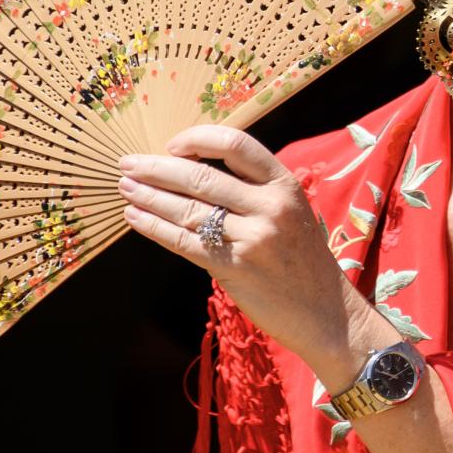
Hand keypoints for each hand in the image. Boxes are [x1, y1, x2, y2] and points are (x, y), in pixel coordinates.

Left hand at [117, 125, 389, 386]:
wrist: (327, 312)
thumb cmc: (304, 262)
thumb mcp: (292, 214)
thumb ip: (255, 192)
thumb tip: (196, 174)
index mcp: (285, 185)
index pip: (236, 145)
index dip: (198, 140)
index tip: (172, 145)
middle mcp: (271, 206)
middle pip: (202, 177)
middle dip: (157, 168)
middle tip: (128, 164)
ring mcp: (254, 238)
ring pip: (188, 210)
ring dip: (149, 197)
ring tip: (125, 189)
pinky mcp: (236, 268)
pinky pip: (185, 243)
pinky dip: (155, 228)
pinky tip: (135, 218)